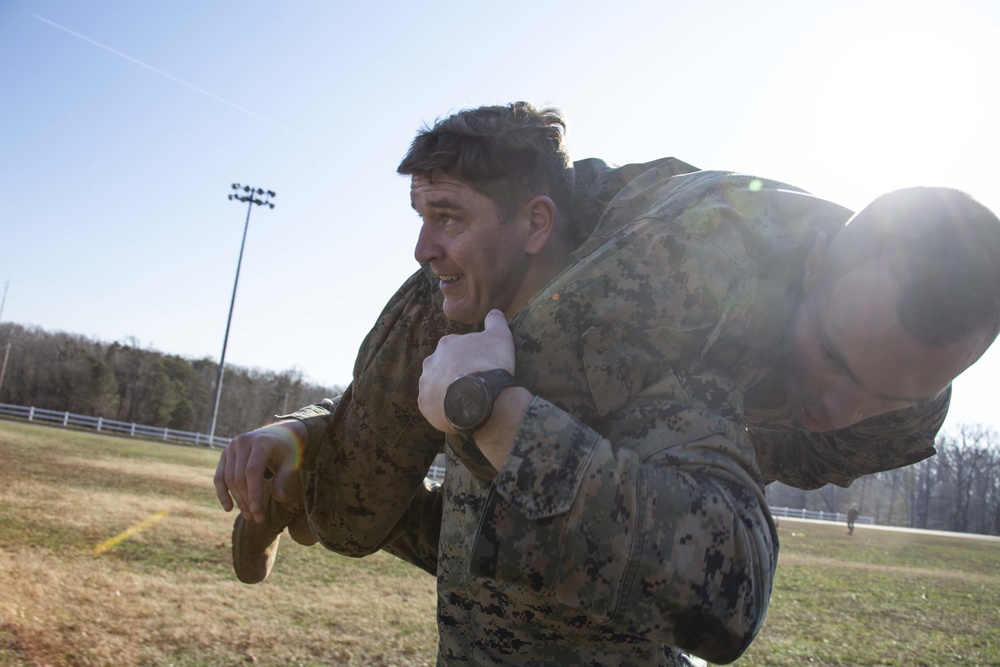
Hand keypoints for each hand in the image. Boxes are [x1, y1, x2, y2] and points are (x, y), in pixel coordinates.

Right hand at [213, 420, 305, 522]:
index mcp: (260, 442)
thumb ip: (284, 479)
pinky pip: (220, 476)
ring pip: (229, 479)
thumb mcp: (291, 462)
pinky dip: (222, 492)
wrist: (279, 433)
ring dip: (237, 500)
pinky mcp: (225, 453)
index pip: (252, 472)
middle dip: (247, 501)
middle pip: (240, 477)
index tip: (258, 513)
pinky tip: (229, 507)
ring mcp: (231, 447)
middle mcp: (242, 442)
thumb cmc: (287, 449)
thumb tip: (280, 499)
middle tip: (257, 519)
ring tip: (249, 516)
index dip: (254, 494)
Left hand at [418, 309, 514, 432]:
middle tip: (473, 383)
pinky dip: (442, 408)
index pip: (456, 348)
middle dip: (454, 373)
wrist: (480, 397)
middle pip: (442, 366)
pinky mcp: (425, 405)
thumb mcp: (500, 336)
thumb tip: (494, 312)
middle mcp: (431, 362)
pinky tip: (458, 412)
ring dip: (447, 391)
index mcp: (446, 344)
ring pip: (436, 386)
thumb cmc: (490, 363)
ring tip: (466, 400)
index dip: (469, 357)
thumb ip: (495, 322)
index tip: (480, 366)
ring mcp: (426, 384)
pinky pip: (433, 406)